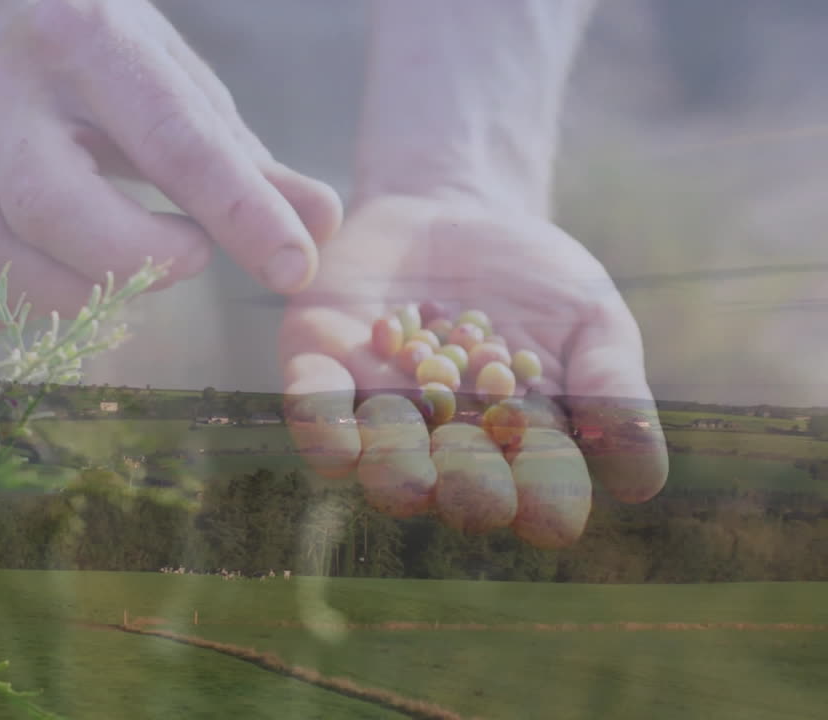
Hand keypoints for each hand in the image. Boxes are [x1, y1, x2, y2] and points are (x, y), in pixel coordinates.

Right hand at [0, 0, 341, 334]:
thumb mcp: (186, 91)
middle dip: (133, 259)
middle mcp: (7, 87)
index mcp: (89, 38)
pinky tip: (48, 306)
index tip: (294, 269)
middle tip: (190, 260)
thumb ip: (249, 163)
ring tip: (127, 283)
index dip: (238, 212)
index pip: (171, 138)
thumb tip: (323, 225)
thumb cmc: (113, 68)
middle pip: (53, 204)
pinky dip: (0, 308)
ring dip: (70, 297)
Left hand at [278, 195, 668, 547]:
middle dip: (466, 491)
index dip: (545, 504)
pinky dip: (321, 420)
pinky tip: (337, 430)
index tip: (555, 518)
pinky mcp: (322, 365)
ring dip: (393, 468)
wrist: (454, 206)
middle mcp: (442, 442)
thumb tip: (644, 479)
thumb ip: (610, 385)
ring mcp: (378, 407)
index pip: (537, 487)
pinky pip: (314, 403)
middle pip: (453, 484)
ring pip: (379, 456)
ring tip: (411, 474)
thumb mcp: (589, 318)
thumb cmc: (535, 277)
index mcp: (515, 444)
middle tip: (480, 493)